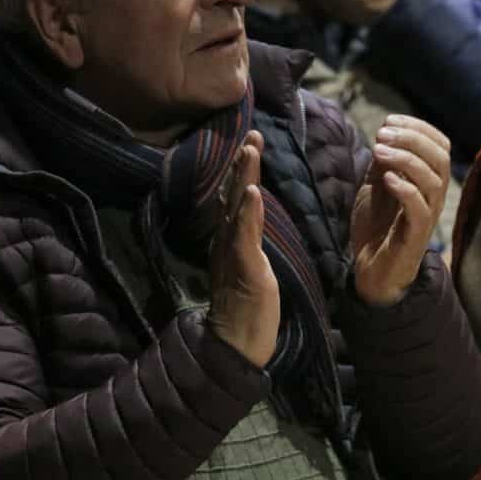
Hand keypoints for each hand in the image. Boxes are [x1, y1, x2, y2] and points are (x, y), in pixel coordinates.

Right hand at [207, 130, 279, 366]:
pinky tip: (252, 191)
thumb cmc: (247, 312)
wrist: (236, 346)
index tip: (251, 143)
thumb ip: (248, 245)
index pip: (237, 199)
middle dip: (244, 163)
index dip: (243, 171)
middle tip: (253, 133)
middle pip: (234, 195)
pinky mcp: (243, 267)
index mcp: (231, 242)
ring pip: (238, 207)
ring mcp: (233, 253)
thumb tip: (251, 222)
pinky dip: (248, 212)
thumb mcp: (250, 269)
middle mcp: (227, 242)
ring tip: (250, 148)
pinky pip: (244, 235)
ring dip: (244, 176)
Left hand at [350, 115, 449, 306]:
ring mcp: (427, 216)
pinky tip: (385, 179)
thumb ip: (383, 163)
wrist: (369, 270)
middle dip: (412, 138)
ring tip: (379, 150)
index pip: (440, 146)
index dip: (419, 127)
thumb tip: (384, 134)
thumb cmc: (375, 227)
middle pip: (440, 158)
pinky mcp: (415, 235)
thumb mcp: (375, 186)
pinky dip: (405, 188)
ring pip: (432, 179)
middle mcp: (434, 197)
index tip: (390, 120)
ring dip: (405, 159)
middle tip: (383, 133)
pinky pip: (420, 208)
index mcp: (428, 182)